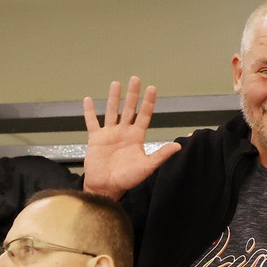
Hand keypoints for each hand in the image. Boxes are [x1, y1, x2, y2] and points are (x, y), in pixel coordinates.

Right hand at [82, 77, 181, 199]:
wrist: (107, 187)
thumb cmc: (128, 178)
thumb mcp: (147, 166)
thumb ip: (161, 155)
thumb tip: (178, 146)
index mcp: (137, 137)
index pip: (144, 115)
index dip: (148, 102)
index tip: (152, 88)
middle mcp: (124, 132)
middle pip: (129, 109)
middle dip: (132, 94)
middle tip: (135, 79)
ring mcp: (109, 134)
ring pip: (111, 111)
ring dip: (113, 98)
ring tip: (115, 84)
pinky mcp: (95, 138)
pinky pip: (92, 122)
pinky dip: (89, 112)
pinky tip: (88, 100)